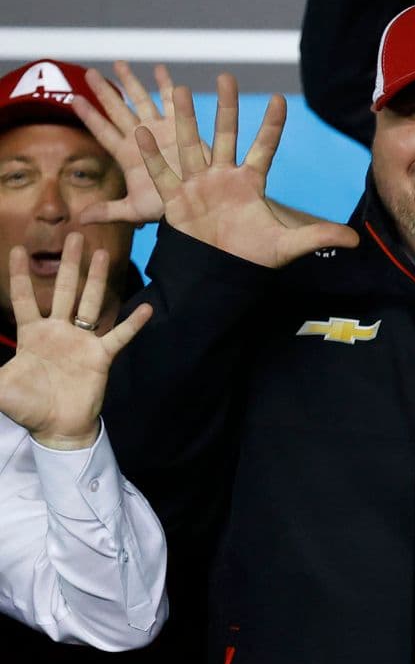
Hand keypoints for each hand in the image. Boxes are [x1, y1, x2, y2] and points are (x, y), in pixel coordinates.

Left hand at [0, 235, 151, 449]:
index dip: (20, 275)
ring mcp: (82, 341)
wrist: (56, 427)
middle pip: (64, 290)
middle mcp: (59, 331)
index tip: (18, 249)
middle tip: (75, 236)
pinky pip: (119, 335)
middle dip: (69, 264)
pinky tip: (146, 307)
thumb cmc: (26, 405)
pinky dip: (133, 323)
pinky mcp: (101, 356)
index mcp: (33, 334)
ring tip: (104, 255)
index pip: (25, 298)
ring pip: (91, 303)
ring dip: (97, 280)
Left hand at [72, 63, 209, 225]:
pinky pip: (172, 102)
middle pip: (118, 110)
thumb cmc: (166, 209)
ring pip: (142, 101)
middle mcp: (141, 138)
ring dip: (131, 83)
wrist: (198, 203)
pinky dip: (166, 86)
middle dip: (104, 91)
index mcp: (127, 155)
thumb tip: (80, 219)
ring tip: (119, 64)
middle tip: (90, 73)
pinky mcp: (181, 128)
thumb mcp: (135, 211)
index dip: (89, 116)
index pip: (103, 131)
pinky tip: (159, 69)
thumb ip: (109, 211)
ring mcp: (160, 131)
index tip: (73, 99)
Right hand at [137, 75, 360, 267]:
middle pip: (225, 135)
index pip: (264, 147)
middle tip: (226, 76)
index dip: (271, 125)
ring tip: (178, 88)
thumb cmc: (253, 258)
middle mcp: (224, 176)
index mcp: (251, 182)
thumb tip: (356, 240)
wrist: (220, 275)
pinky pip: (163, 174)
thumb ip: (318, 237)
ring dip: (185, 119)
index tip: (279, 99)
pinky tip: (144, 132)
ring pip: (190, 145)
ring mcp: (198, 185)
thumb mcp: (288, 246)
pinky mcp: (175, 200)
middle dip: (225, 107)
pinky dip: (153, 155)